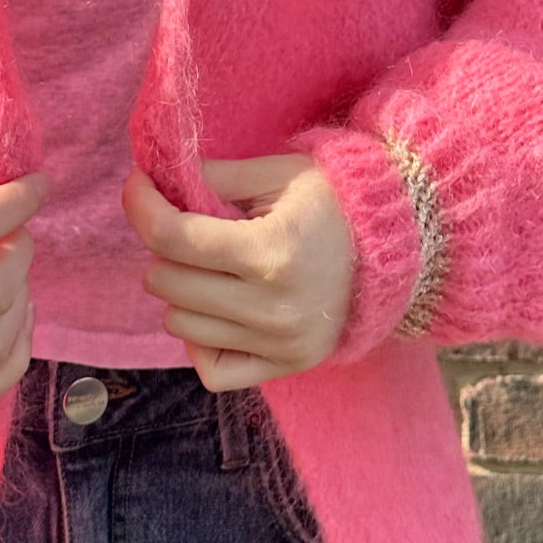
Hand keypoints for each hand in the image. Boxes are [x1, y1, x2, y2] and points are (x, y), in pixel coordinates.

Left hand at [126, 153, 355, 391]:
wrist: (402, 248)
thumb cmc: (336, 201)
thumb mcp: (280, 172)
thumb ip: (216, 177)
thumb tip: (158, 178)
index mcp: (270, 252)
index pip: (171, 237)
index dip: (141, 205)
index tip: (139, 184)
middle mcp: (272, 306)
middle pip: (167, 281)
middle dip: (163, 245)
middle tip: (186, 223)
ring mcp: (280, 343)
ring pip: (181, 324)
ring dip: (180, 289)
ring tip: (209, 264)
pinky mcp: (287, 366)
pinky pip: (212, 370)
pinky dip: (200, 342)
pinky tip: (215, 310)